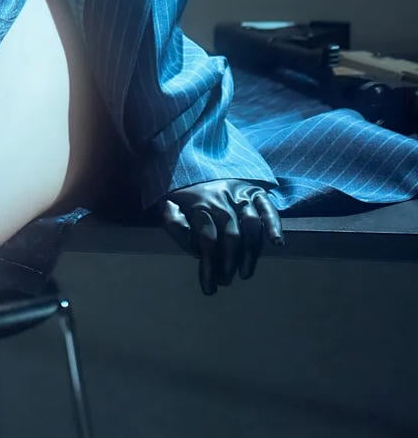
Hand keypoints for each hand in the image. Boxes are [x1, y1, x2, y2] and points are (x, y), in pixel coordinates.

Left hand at [160, 178, 283, 294]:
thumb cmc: (184, 192)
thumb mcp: (169, 203)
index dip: (208, 265)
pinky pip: (267, 207)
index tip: (209, 287)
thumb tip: (188, 243)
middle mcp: (221, 198)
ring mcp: (240, 195)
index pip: (206, 237)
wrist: (196, 158)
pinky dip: (273, 223)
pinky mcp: (255, 192)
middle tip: (225, 281)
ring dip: (250, 252)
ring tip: (245, 273)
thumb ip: (174, 221)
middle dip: (228, 262)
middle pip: (230, 234)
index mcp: (199, 203)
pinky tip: (277, 242)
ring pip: (250, 224)